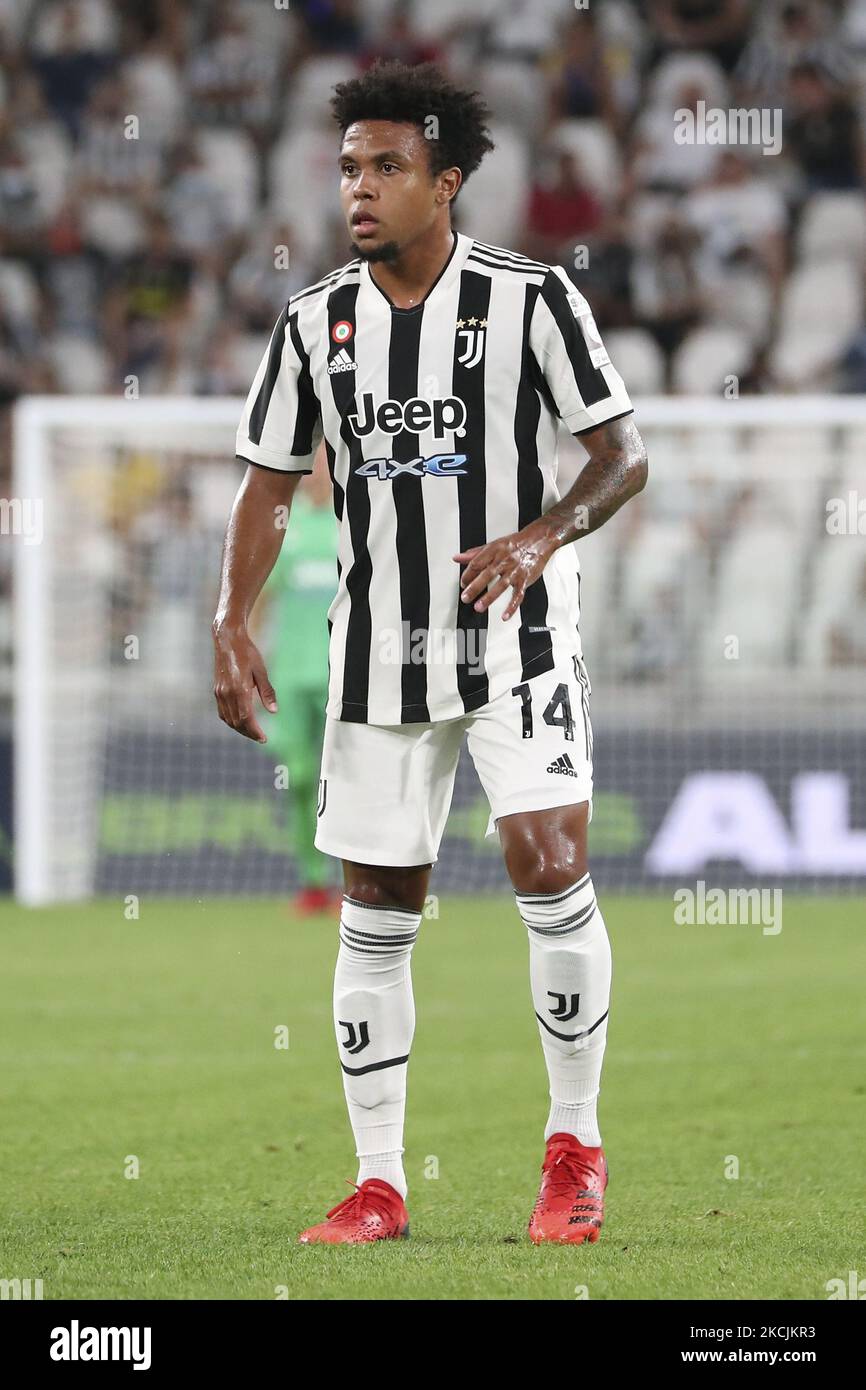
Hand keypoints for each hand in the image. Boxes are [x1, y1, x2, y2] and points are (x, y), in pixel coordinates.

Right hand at [212, 622, 276, 742]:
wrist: (227, 640)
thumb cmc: (247, 653)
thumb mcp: (261, 671)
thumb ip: (267, 692)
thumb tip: (274, 711)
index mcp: (239, 689)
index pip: (246, 718)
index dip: (255, 731)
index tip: (264, 738)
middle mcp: (227, 693)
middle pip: (236, 722)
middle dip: (249, 732)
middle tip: (261, 738)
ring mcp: (220, 693)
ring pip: (228, 719)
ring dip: (240, 728)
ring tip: (252, 732)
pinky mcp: (217, 691)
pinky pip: (223, 712)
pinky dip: (231, 720)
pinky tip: (240, 721)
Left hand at [454, 524, 556, 620]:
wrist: (539, 540)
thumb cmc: (515, 544)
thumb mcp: (493, 545)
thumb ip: (474, 554)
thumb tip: (457, 558)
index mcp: (494, 551)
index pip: (477, 563)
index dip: (467, 574)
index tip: (463, 583)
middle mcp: (504, 560)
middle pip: (487, 574)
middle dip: (474, 587)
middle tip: (465, 598)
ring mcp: (515, 571)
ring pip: (501, 585)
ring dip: (489, 598)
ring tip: (479, 607)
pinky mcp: (525, 579)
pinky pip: (518, 594)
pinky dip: (512, 606)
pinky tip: (505, 615)